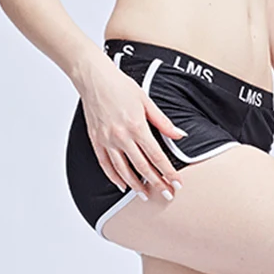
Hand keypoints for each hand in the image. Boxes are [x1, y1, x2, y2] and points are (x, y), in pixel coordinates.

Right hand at [79, 59, 185, 200]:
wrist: (94, 78)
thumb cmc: (119, 86)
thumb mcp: (146, 101)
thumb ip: (163, 122)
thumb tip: (179, 135)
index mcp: (137, 126)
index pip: (157, 156)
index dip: (168, 172)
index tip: (177, 183)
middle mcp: (121, 136)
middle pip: (142, 167)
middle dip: (156, 183)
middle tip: (166, 194)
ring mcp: (107, 140)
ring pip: (123, 170)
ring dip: (136, 185)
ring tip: (145, 195)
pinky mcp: (96, 140)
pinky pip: (105, 164)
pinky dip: (114, 177)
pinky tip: (122, 184)